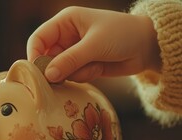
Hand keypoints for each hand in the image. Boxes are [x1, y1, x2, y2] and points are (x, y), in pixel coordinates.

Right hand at [27, 6, 160, 82]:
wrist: (147, 46)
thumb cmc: (122, 35)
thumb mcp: (94, 45)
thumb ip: (70, 60)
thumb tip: (48, 75)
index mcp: (65, 21)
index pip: (38, 38)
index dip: (35, 55)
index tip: (39, 73)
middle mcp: (67, 36)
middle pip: (47, 57)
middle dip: (57, 68)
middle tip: (69, 74)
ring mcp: (74, 52)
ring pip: (60, 70)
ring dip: (75, 72)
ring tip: (94, 64)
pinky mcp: (83, 65)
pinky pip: (73, 76)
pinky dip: (84, 75)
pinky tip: (98, 68)